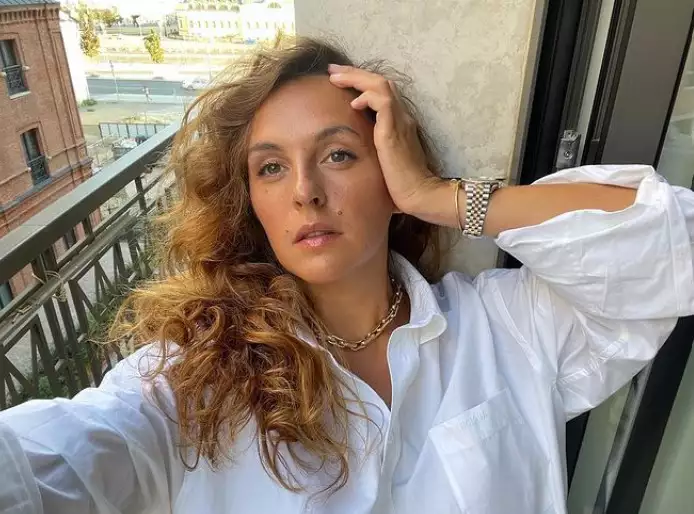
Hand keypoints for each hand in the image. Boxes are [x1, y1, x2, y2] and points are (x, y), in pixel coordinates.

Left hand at [328, 64, 441, 214]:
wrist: (419, 194)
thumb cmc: (401, 185)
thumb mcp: (383, 160)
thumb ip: (373, 148)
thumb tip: (353, 149)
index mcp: (398, 123)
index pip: (380, 93)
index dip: (360, 83)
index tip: (339, 80)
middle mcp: (402, 117)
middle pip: (380, 82)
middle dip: (354, 73)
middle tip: (332, 70)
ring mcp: (400, 122)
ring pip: (381, 85)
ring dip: (356, 78)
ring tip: (335, 77)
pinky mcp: (395, 131)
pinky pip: (383, 102)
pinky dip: (367, 97)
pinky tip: (354, 102)